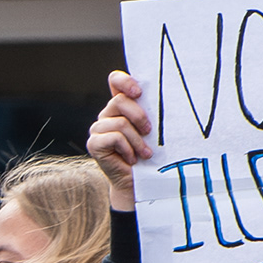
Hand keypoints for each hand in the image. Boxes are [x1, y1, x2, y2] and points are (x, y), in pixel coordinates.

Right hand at [86, 72, 150, 211]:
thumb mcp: (152, 129)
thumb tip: (167, 96)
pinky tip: (132, 159)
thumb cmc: (149, 153)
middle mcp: (107, 114)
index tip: (139, 92)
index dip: (124, 81)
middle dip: (139, 116)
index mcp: (120, 106)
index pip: (115, 81)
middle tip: (148, 131)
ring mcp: (98, 129)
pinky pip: (114, 138)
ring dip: (137, 140)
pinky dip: (128, 149)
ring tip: (145, 152)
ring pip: (120, 123)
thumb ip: (150, 112)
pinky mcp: (94, 144)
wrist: (138, 182)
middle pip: (119, 101)